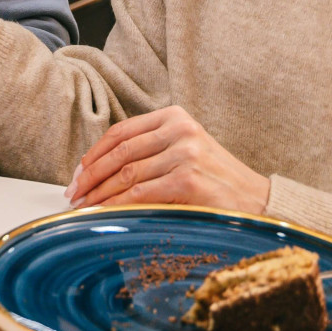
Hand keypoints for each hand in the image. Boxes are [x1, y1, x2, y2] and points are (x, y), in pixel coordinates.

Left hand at [66, 106, 270, 213]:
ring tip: (83, 207)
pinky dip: (116, 205)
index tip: (78, 172)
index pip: (122, 131)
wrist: (257, 201)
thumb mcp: (187, 150)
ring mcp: (184, 153)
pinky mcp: (187, 180)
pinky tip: (104, 213)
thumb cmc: (217, 180)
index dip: (95, 153)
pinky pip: (139, 194)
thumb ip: (152, 150)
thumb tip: (102, 169)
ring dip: (98, 193)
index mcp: (176, 117)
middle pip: (120, 152)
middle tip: (73, 193)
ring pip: (126, 174)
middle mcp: (179, 130)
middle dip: (90, 175)